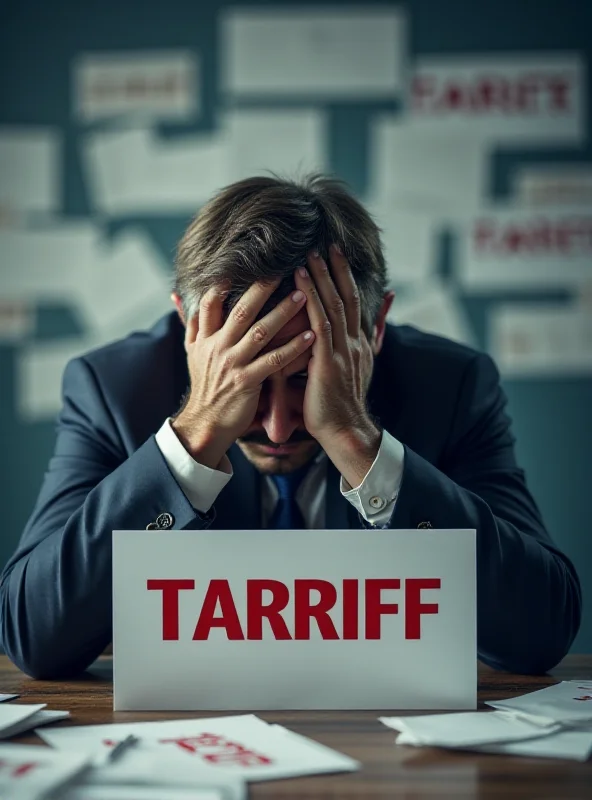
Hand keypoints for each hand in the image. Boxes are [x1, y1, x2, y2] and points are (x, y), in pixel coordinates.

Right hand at [172, 280, 314, 468]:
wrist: (205, 424)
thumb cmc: (205, 386)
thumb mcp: (192, 353)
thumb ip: (190, 323)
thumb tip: (176, 295)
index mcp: (204, 338)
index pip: (210, 302)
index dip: (226, 281)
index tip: (245, 262)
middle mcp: (217, 347)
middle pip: (240, 311)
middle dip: (262, 288)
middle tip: (284, 268)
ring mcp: (232, 364)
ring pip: (260, 332)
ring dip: (283, 312)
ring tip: (303, 296)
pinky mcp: (247, 382)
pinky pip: (273, 361)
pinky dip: (293, 347)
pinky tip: (310, 336)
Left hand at [295, 245, 381, 486]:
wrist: (344, 430)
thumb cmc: (339, 405)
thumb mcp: (350, 372)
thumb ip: (352, 347)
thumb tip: (356, 329)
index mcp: (357, 344)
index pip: (353, 302)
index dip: (345, 277)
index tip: (336, 255)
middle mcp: (353, 343)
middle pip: (346, 296)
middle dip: (336, 269)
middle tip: (326, 243)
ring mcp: (342, 351)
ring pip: (334, 304)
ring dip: (322, 276)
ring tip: (311, 253)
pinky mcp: (328, 361)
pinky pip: (320, 322)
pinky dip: (311, 297)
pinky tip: (300, 279)